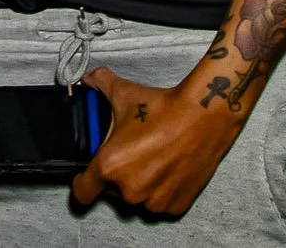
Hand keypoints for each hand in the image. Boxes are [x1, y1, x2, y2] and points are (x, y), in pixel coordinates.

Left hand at [71, 67, 244, 215]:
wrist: (203, 115)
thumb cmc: (163, 108)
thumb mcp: (124, 92)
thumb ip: (99, 84)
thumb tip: (88, 79)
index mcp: (109, 166)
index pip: (82, 192)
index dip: (82, 184)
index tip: (87, 178)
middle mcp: (130, 190)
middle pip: (114, 190)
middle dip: (120, 174)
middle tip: (133, 153)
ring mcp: (154, 201)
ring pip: (139, 197)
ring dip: (143, 183)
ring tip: (154, 158)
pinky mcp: (177, 206)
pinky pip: (162, 203)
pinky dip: (164, 190)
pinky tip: (170, 167)